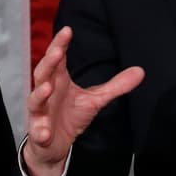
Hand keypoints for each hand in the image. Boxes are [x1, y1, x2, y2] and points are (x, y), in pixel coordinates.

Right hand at [23, 26, 143, 175]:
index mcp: (59, 80)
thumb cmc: (71, 116)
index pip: (57, 59)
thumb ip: (116, 85)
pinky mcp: (39, 132)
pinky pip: (38, 132)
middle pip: (43, 73)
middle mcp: (46, 93)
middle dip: (49, 63)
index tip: (68, 30)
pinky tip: (44, 132)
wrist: (55, 145)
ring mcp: (41, 113)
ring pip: (35, 100)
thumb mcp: (96, 99)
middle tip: (57, 52)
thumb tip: (140, 71)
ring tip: (48, 88)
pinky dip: (40, 132)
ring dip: (40, 93)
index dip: (60, 44)